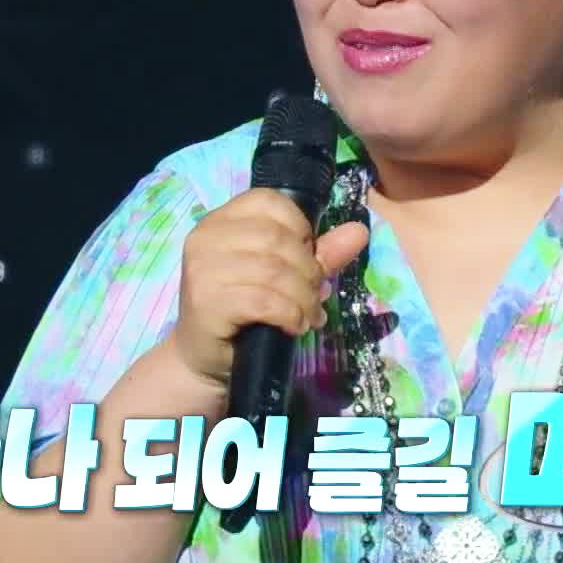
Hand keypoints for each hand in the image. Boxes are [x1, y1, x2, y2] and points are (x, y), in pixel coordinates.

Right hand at [170, 188, 369, 391]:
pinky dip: (291, 314)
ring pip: (275, 271)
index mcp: (220, 220)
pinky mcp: (206, 301)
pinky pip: (265, 300)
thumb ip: (318, 252)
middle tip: (315, 296)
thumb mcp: (283, 276)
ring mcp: (203, 269)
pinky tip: (294, 326)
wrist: (203, 361)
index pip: (268, 201)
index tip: (307, 257)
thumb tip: (359, 231)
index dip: (299, 227)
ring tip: (308, 315)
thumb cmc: (242, 313)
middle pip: (278, 238)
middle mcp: (206, 237)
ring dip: (304, 297)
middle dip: (309, 270)